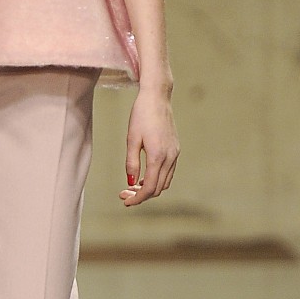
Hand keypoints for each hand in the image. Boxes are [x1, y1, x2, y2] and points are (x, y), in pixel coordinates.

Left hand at [118, 87, 179, 206]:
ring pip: (164, 181)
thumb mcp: (131, 139)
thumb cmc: (141, 115)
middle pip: (158, 188)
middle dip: (141, 195)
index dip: (137, 198)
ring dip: (150, 187)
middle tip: (124, 193)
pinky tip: (144, 175)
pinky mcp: (175, 149)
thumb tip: (131, 182)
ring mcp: (175, 153)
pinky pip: (168, 171)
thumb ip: (132, 163)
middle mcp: (170, 157)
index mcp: (158, 156)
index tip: (125, 201)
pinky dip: (157, 178)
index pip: (150, 188)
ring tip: (132, 186)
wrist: (157, 97)